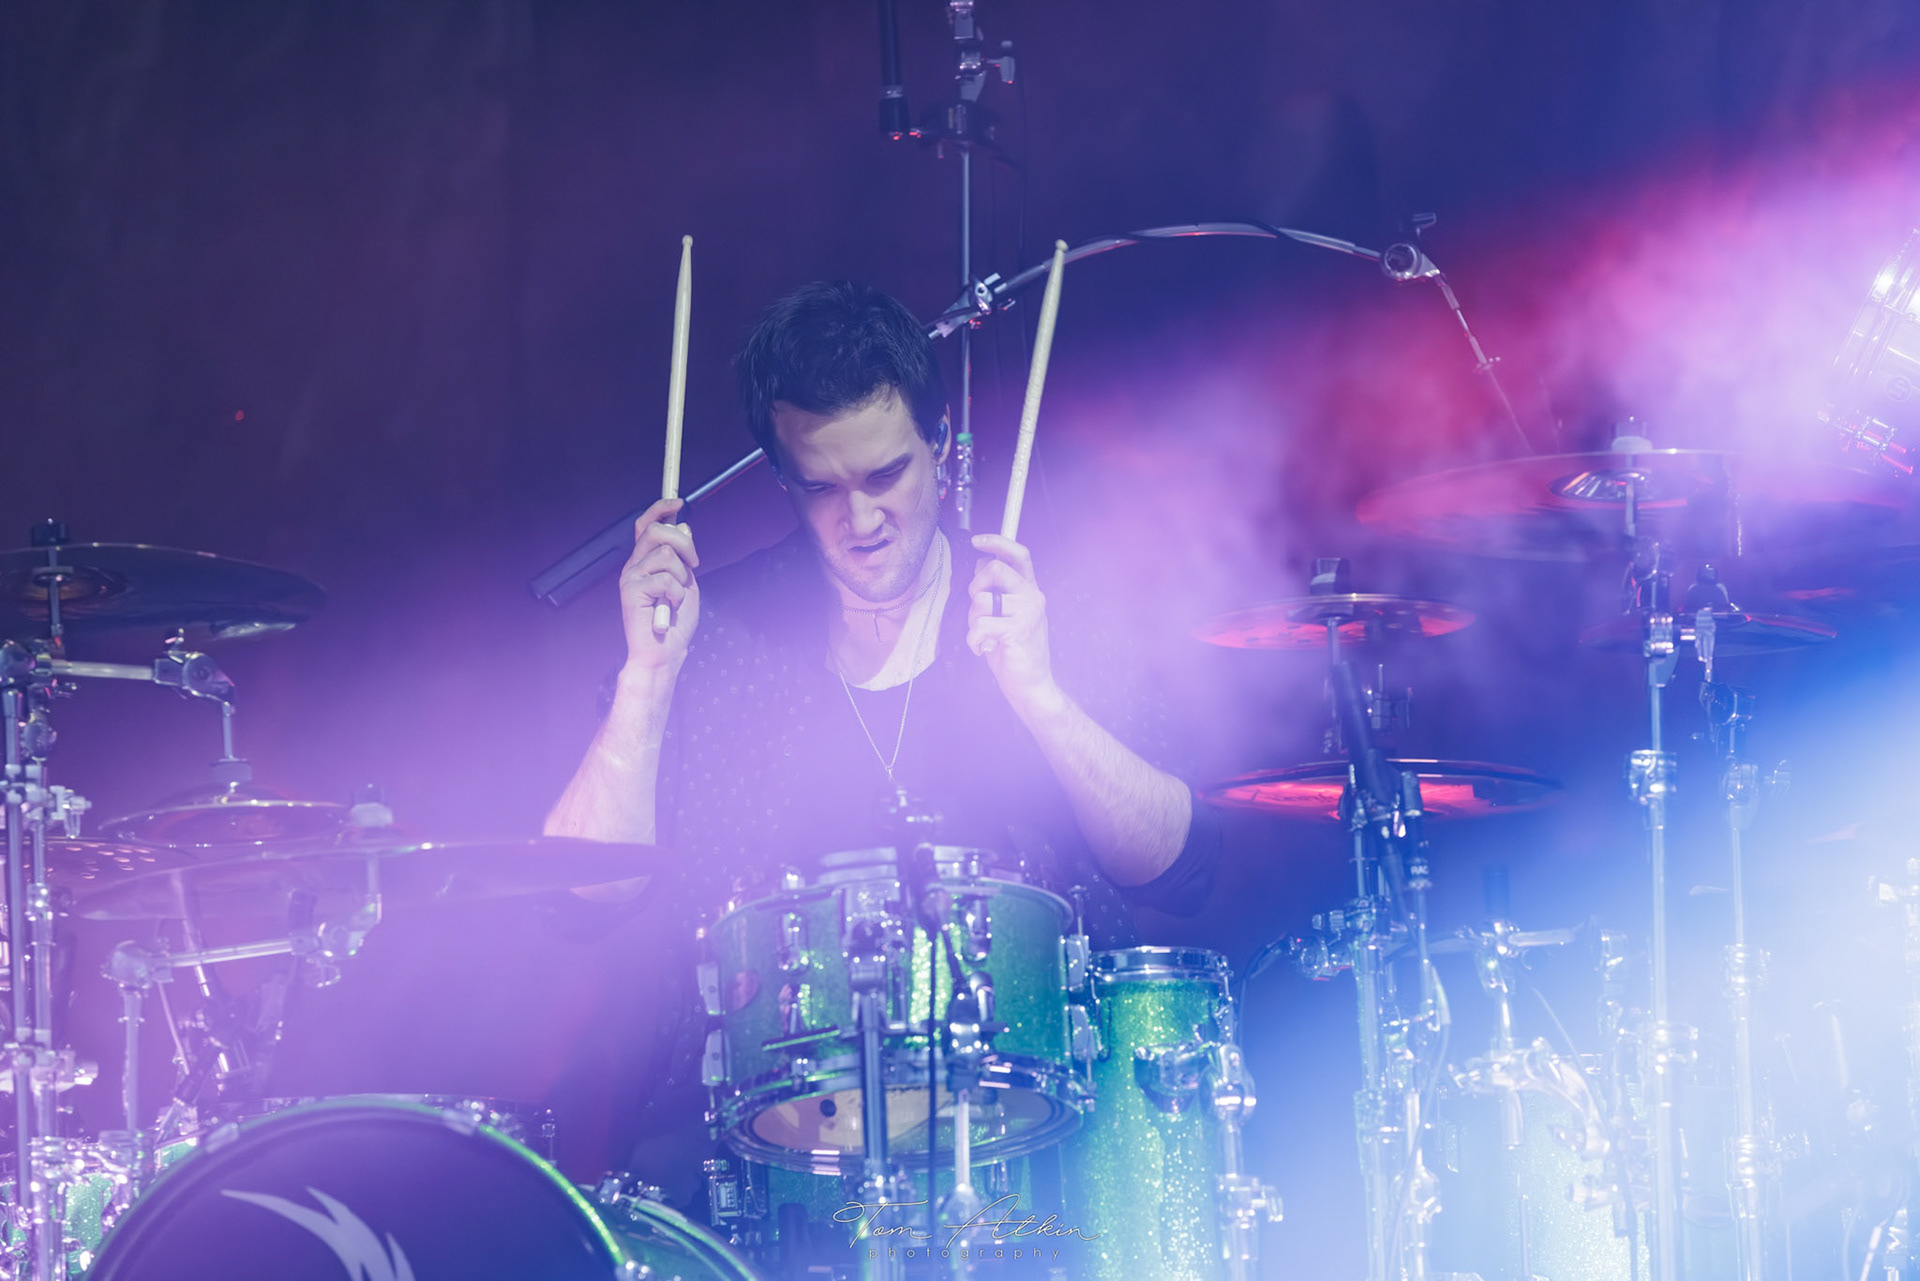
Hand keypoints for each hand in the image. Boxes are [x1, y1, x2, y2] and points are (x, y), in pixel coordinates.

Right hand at [618, 498, 700, 675]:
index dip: (660, 509)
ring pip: (667, 555)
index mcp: (645, 561)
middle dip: (685, 544)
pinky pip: (665, 578)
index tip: (679, 502)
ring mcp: (631, 577)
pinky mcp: (631, 591)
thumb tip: (683, 527)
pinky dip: (677, 594)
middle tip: (695, 565)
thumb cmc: (675, 621)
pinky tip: (670, 607)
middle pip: (658, 532)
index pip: (646, 525)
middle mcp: (634, 565)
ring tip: (676, 597)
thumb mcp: (685, 582)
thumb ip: (683, 557)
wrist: (664, 652)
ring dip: (682, 577)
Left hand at [967, 533, 1055, 705]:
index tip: (976, 541)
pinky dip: (973, 640)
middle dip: (975, 586)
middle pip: (995, 568)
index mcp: (1030, 590)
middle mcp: (1033, 596)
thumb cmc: (1014, 650)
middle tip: (978, 609)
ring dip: (972, 620)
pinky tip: (982, 649)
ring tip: (983, 635)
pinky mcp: (1019, 631)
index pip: (1019, 554)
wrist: (1032, 684)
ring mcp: (1028, 613)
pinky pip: (980, 625)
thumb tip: (981, 563)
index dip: (997, 542)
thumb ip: (997, 590)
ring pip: (981, 600)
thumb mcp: (1005, 615)